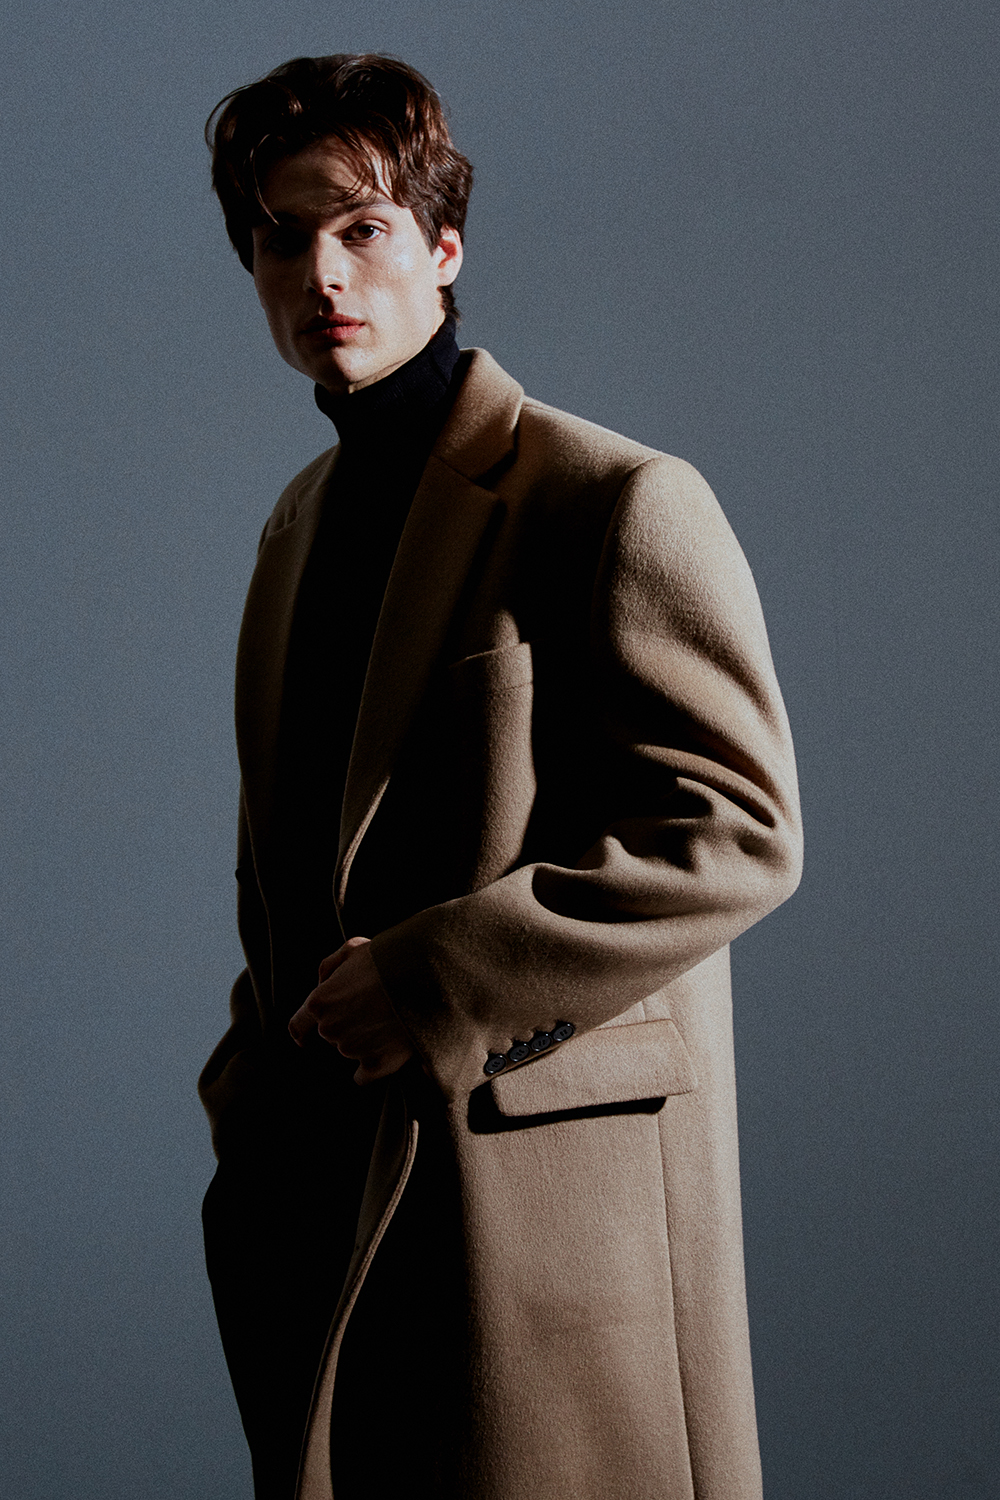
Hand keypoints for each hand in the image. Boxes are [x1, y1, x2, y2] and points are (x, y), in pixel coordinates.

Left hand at [288, 935, 414, 1084]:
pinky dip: (374, 1065)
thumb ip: (329, 968)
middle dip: (347, 1023)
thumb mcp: (352, 949)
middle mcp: (329, 1030)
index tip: (304, 1038)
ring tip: (389, 1018)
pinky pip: (365, 1075)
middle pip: (331, 1035)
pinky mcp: (376, 1065)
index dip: (302, 1031)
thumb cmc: (388, 959)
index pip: (298, 1026)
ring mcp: (352, 1050)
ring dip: (364, 1040)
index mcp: (319, 1003)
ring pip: (351, 1050)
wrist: (424, 978)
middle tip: (373, 1006)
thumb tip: (323, 985)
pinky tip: (387, 1049)